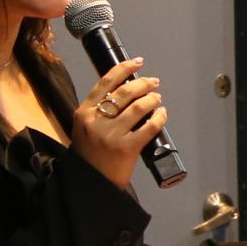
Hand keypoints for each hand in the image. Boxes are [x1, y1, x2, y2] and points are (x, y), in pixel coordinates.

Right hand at [69, 56, 167, 187]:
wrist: (90, 183)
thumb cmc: (89, 154)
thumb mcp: (84, 127)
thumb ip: (98, 110)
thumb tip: (125, 90)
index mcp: (84, 113)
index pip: (105, 83)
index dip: (123, 69)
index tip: (137, 62)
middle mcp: (96, 121)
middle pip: (124, 92)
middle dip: (143, 83)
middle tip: (153, 82)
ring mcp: (111, 135)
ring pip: (138, 107)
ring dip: (152, 99)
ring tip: (157, 98)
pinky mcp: (126, 148)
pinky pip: (149, 127)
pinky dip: (159, 117)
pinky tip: (162, 114)